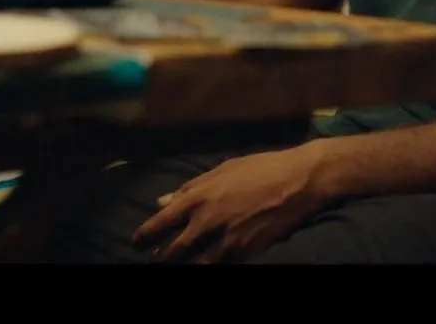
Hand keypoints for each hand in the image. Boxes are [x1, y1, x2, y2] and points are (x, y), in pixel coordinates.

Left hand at [131, 144, 333, 262]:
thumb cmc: (260, 169)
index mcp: (197, 197)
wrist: (298, 181)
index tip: (137, 243)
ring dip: (184, 265)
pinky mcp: (243, 253)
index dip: (144, 237)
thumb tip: (162, 201)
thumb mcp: (222, 170)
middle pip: (172, 251)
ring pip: (193, 264)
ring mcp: (224, 240)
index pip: (159, 223)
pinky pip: (218, 266)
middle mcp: (206, 221)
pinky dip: (209, 265)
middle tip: (155, 259)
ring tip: (180, 265)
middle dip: (160, 258)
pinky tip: (207, 263)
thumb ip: (190, 188)